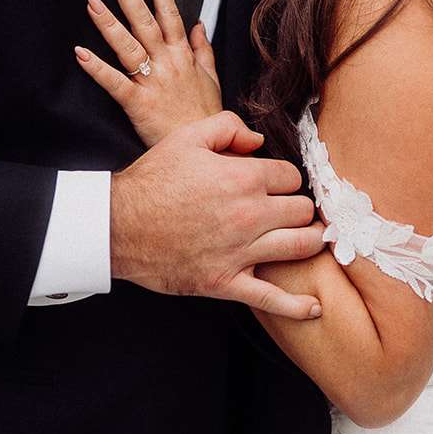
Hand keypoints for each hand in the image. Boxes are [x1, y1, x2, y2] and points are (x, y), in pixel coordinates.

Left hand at [75, 0, 221, 145]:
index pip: (170, 12)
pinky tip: (81, 53)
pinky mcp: (138, 104)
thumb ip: (203, 48)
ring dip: (109, 22)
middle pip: (146, 21)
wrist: (205, 148)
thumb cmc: (204, 116)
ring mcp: (152, 82)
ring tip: (92, 2)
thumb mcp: (211, 78)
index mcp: (182, 55)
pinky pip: (115, 83)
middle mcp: (167, 63)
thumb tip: (199, 25)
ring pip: (128, 46)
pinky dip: (97, 68)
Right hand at [109, 110, 326, 319]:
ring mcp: (241, 252)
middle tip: (290, 208)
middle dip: (299, 206)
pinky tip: (314, 306)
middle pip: (302, 210)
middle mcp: (249, 214)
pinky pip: (271, 299)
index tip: (275, 182)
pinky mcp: (227, 282)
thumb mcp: (188, 137)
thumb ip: (229, 127)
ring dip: (309, 241)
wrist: (118, 226)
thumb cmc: (153, 180)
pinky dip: (296, 306)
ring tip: (310, 238)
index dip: (284, 177)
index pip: (292, 176)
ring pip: (299, 246)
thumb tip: (259, 141)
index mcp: (243, 177)